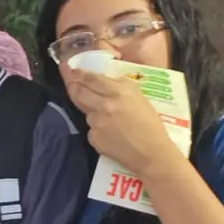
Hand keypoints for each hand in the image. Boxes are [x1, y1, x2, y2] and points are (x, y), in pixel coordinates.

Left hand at [62, 62, 183, 178]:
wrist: (151, 153)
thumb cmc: (151, 125)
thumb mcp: (140, 98)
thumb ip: (121, 88)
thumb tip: (105, 80)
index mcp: (118, 92)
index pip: (91, 79)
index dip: (79, 74)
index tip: (71, 70)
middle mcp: (104, 105)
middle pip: (79, 92)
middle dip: (73, 86)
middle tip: (71, 82)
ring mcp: (96, 122)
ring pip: (86, 111)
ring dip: (91, 110)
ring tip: (108, 117)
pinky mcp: (93, 137)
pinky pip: (91, 128)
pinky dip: (98, 128)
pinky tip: (111, 133)